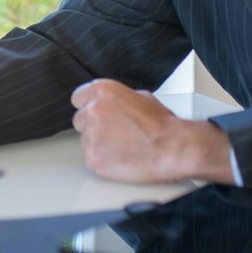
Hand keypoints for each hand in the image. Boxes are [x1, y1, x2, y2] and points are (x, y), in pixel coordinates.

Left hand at [69, 80, 232, 183]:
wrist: (173, 148)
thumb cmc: (163, 125)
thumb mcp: (141, 97)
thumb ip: (118, 98)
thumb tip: (111, 102)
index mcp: (103, 91)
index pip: (78, 98)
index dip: (88, 108)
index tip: (96, 116)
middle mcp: (92, 111)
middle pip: (79, 120)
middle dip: (93, 127)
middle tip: (114, 134)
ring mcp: (91, 136)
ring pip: (85, 141)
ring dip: (99, 145)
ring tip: (123, 148)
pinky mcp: (93, 158)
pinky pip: (91, 159)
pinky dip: (103, 161)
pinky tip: (121, 159)